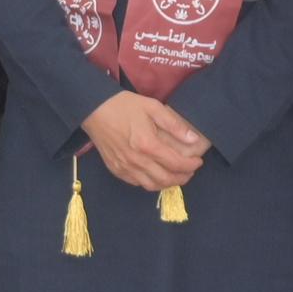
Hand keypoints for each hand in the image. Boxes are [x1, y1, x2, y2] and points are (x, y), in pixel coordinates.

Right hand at [84, 91, 209, 193]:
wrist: (94, 110)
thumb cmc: (124, 106)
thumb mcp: (153, 107)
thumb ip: (174, 125)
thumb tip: (193, 139)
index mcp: (147, 144)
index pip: (176, 164)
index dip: (191, 166)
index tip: (198, 162)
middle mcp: (136, 160)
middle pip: (166, 179)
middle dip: (182, 178)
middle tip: (190, 171)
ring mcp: (124, 167)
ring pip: (152, 185)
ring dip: (168, 183)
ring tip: (176, 175)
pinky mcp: (116, 169)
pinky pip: (137, 183)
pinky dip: (151, 182)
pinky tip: (156, 174)